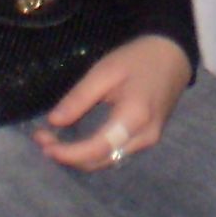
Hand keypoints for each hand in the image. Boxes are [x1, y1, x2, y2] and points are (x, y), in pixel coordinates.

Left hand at [35, 35, 190, 171]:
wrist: (173, 55)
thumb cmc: (139, 58)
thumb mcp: (105, 71)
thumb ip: (79, 97)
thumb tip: (54, 121)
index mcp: (134, 117)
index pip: (96, 148)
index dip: (69, 153)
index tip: (44, 145)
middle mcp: (144, 137)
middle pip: (100, 161)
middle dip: (69, 156)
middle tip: (42, 139)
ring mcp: (148, 141)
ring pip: (107, 161)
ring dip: (79, 156)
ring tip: (54, 141)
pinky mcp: (147, 139)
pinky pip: (116, 153)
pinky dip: (93, 152)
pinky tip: (76, 142)